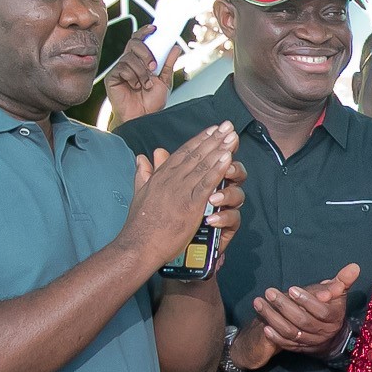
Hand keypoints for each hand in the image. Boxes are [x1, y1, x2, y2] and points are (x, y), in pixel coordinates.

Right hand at [103, 25, 179, 124]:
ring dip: (142, 71)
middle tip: (153, 66)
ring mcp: (120, 70)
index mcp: (140, 61)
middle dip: (146, 52)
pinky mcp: (112, 78)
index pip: (139, 40)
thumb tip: (175, 48)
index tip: (155, 28)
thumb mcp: (164, 81)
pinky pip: (123, 69)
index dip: (144, 32)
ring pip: (130, 58)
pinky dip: (133, 77)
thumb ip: (168, 64)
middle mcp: (129, 63)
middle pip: (134, 44)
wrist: (143, 118)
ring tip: (146, 84)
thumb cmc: (151, 102)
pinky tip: (135, 87)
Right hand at [121, 125, 240, 271]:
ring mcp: (180, 191)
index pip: (182, 153)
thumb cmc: (140, 224)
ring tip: (232, 137)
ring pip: (203, 165)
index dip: (199, 140)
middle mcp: (170, 179)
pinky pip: (207, 183)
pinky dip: (218, 169)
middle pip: (196, 154)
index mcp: (160, 177)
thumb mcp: (139, 193)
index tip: (212, 130)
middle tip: (229, 126)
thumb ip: (143, 174)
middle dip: (214, 139)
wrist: (138, 245)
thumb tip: (143, 157)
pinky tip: (228, 158)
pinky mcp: (190, 204)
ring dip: (220, 149)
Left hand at [238, 262, 360, 363]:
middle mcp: (324, 332)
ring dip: (273, 318)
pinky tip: (264, 325)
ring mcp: (311, 342)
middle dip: (284, 306)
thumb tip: (354, 267)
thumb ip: (343, 280)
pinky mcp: (300, 348)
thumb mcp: (339, 293)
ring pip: (291, 332)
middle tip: (269, 292)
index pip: (321, 311)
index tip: (291, 289)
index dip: (307, 301)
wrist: (330, 335)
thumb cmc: (331, 306)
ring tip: (259, 303)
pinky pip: (287, 344)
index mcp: (335, 317)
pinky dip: (275, 336)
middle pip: (303, 321)